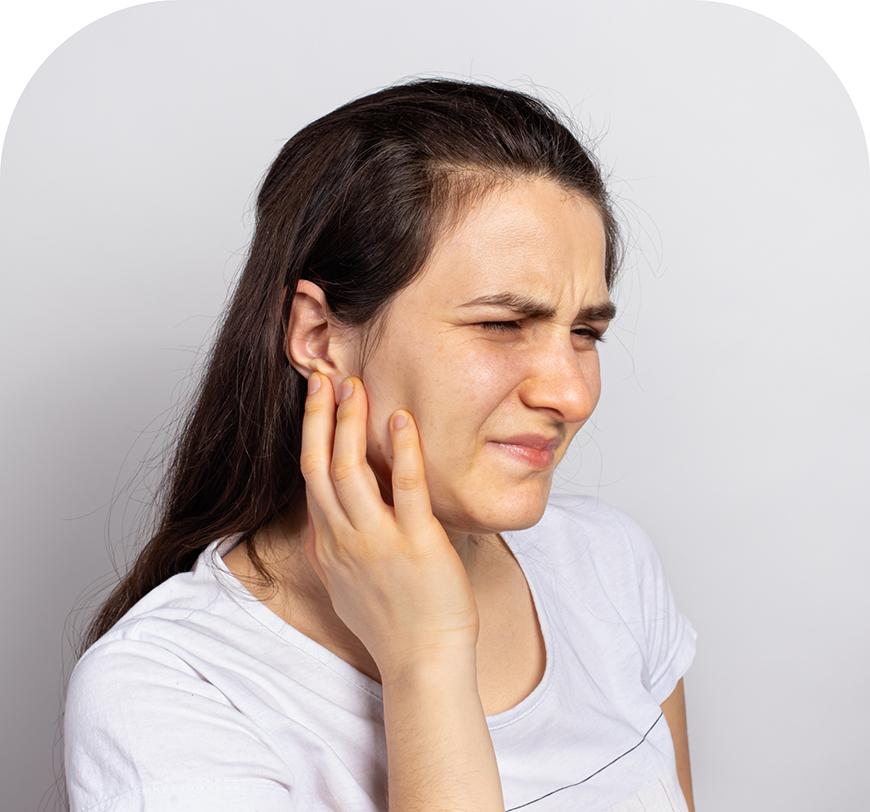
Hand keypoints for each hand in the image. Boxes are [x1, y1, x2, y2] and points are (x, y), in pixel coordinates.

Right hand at [299, 373, 479, 680]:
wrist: (422, 662)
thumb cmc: (390, 625)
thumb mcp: (343, 588)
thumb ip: (327, 553)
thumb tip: (315, 529)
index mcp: (329, 545)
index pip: (311, 478)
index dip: (312, 435)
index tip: (317, 402)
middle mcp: (345, 538)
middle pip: (320, 466)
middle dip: (319, 418)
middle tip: (324, 376)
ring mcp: (377, 541)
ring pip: (350, 471)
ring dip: (349, 424)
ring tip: (354, 386)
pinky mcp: (416, 543)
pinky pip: (405, 488)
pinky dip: (401, 451)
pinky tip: (401, 419)